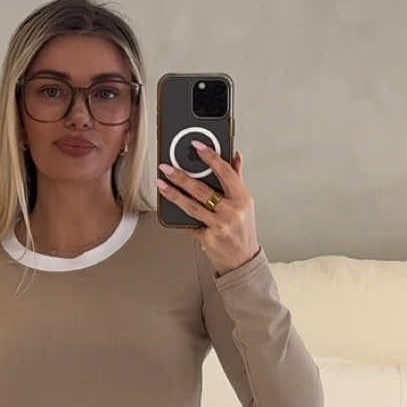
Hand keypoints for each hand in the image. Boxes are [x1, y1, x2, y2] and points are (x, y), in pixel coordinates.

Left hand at [156, 143, 260, 276]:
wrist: (242, 260)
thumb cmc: (242, 230)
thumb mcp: (245, 203)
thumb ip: (237, 179)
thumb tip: (235, 156)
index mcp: (242, 198)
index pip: (226, 172)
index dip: (211, 157)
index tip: (197, 146)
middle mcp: (232, 211)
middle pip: (202, 190)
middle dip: (181, 177)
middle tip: (167, 168)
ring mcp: (220, 225)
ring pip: (191, 206)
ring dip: (173, 194)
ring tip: (161, 184)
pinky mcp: (208, 238)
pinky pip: (190, 223)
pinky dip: (181, 216)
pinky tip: (171, 207)